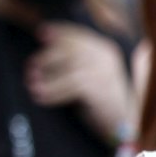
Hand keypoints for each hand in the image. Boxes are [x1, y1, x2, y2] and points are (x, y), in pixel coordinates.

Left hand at [25, 21, 132, 144]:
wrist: (125, 124)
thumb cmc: (102, 101)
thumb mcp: (89, 76)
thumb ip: (73, 64)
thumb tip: (42, 55)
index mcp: (104, 50)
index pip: (79, 36)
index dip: (60, 32)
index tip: (41, 32)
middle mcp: (105, 57)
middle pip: (72, 48)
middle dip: (48, 56)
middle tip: (30, 68)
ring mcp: (104, 71)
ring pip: (70, 66)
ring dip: (47, 76)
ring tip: (32, 86)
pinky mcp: (99, 88)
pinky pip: (71, 85)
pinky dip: (53, 91)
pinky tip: (41, 98)